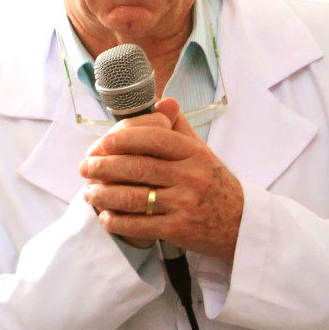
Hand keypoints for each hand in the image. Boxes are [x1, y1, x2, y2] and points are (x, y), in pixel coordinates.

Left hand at [79, 97, 244, 261]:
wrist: (243, 225)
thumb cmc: (215, 185)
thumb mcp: (203, 152)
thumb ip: (179, 127)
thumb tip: (163, 99)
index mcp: (193, 153)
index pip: (152, 138)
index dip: (121, 139)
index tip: (100, 144)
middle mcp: (189, 176)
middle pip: (136, 168)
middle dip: (103, 167)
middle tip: (84, 168)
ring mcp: (184, 204)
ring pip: (133, 197)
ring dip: (104, 195)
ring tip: (89, 193)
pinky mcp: (179, 230)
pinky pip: (140, 225)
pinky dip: (117, 221)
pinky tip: (106, 217)